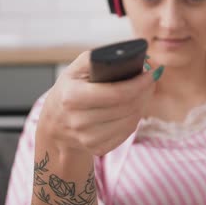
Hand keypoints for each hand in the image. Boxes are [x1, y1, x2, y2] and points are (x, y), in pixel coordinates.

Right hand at [36, 50, 163, 155]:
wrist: (54, 123)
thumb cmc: (70, 89)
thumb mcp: (75, 69)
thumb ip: (98, 58)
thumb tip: (130, 56)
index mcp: (72, 97)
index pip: (117, 93)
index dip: (139, 83)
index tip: (151, 73)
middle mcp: (78, 121)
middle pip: (126, 107)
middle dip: (144, 92)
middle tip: (151, 81)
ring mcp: (87, 138)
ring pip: (129, 122)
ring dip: (142, 105)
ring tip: (144, 93)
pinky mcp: (96, 148)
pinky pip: (126, 134)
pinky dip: (134, 119)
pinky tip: (134, 108)